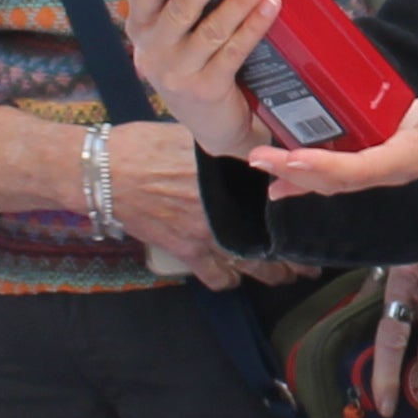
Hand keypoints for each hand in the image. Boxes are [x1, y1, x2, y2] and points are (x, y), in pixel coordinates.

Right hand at [106, 120, 296, 289]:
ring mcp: (207, 233)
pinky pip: (215, 275)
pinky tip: (234, 280)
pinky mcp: (184, 249)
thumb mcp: (193, 136)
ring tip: (286, 278)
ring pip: (250, 262)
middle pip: (271, 237)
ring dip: (271, 274)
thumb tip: (246, 145)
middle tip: (308, 263)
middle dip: (293, 254)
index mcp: (231, 177)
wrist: (106, 171)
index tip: (311, 219)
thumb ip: (223, 147)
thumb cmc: (145, 145)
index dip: (296, 214)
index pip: (276, 200)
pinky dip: (227, 281)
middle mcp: (225, 208)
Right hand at [119, 0, 279, 159]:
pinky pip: (234, 52)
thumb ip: (182, 1)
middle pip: (179, 10)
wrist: (210, 124)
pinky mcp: (207, 90)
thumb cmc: (194, 64)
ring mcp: (179, 74)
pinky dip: (254, 26)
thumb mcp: (174, 36)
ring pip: (212, 30)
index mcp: (142, 29)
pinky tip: (270, 6)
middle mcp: (154, 51)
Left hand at [257, 55, 417, 198]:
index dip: (324, 166)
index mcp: (407, 157)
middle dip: (295, 171)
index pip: (359, 169)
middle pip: (334, 180)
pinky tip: (280, 177)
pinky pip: (336, 172)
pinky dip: (307, 174)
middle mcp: (389, 169)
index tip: (293, 157)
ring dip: (294, 174)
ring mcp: (381, 166)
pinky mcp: (375, 157)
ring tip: (259, 163)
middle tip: (257, 157)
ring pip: (331, 179)